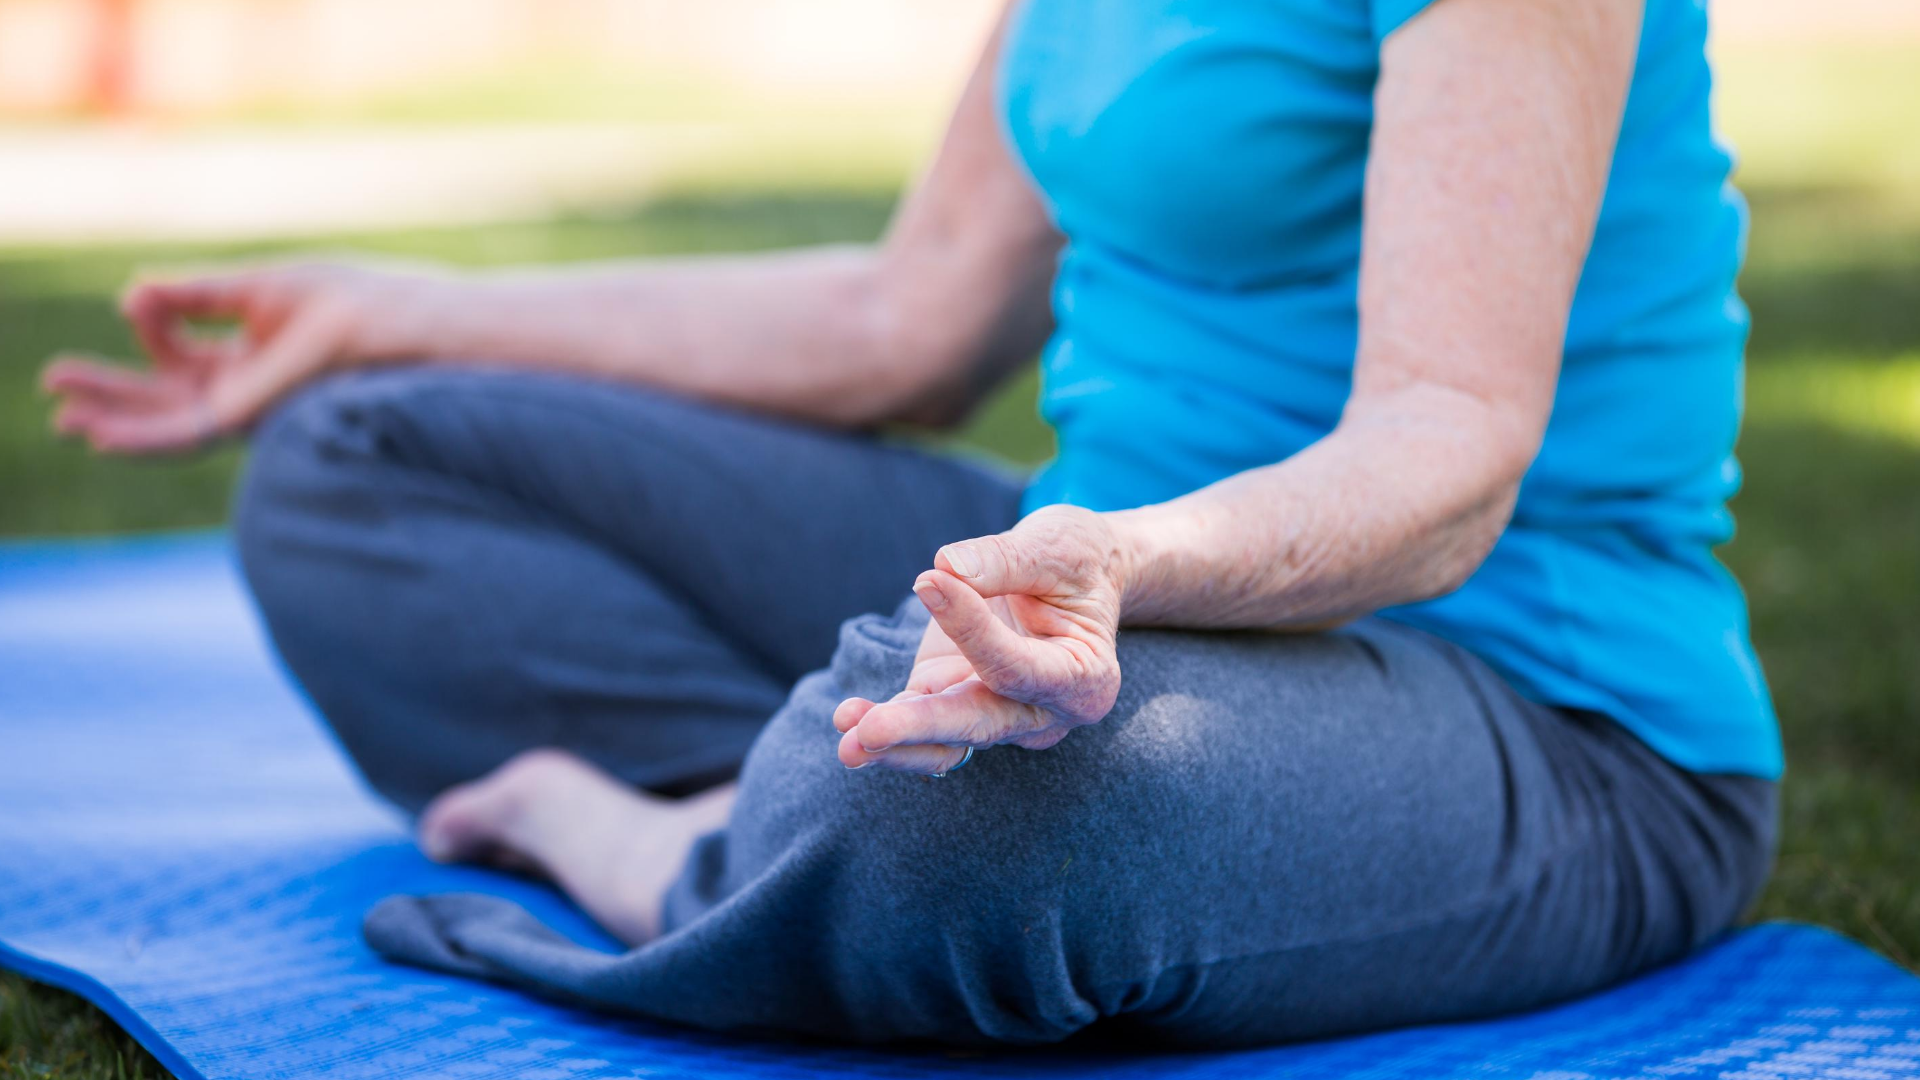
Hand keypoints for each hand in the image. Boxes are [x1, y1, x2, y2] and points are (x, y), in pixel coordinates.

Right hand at [42, 260, 444, 454]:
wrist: (402, 322)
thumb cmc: (349, 301)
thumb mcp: (261, 288)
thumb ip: (200, 294)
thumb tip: (137, 290)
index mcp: (251, 360)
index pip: (180, 352)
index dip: (152, 325)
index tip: (139, 296)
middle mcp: (250, 393)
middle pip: (164, 397)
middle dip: (109, 392)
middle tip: (53, 381)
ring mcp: (255, 412)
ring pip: (170, 423)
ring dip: (115, 419)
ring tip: (66, 415)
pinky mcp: (259, 423)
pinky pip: (191, 437)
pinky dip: (146, 436)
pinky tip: (105, 435)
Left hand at [833, 504, 1127, 775]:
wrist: (1077, 575)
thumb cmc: (1077, 559)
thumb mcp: (1055, 547)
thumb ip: (1004, 561)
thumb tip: (947, 567)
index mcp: (1083, 678)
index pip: (1016, 667)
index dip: (970, 629)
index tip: (928, 580)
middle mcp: (1041, 711)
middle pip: (979, 725)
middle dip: (922, 729)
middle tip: (871, 731)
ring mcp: (999, 713)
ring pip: (946, 743)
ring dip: (895, 742)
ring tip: (847, 739)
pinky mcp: (957, 700)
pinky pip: (922, 728)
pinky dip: (886, 728)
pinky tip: (847, 719)